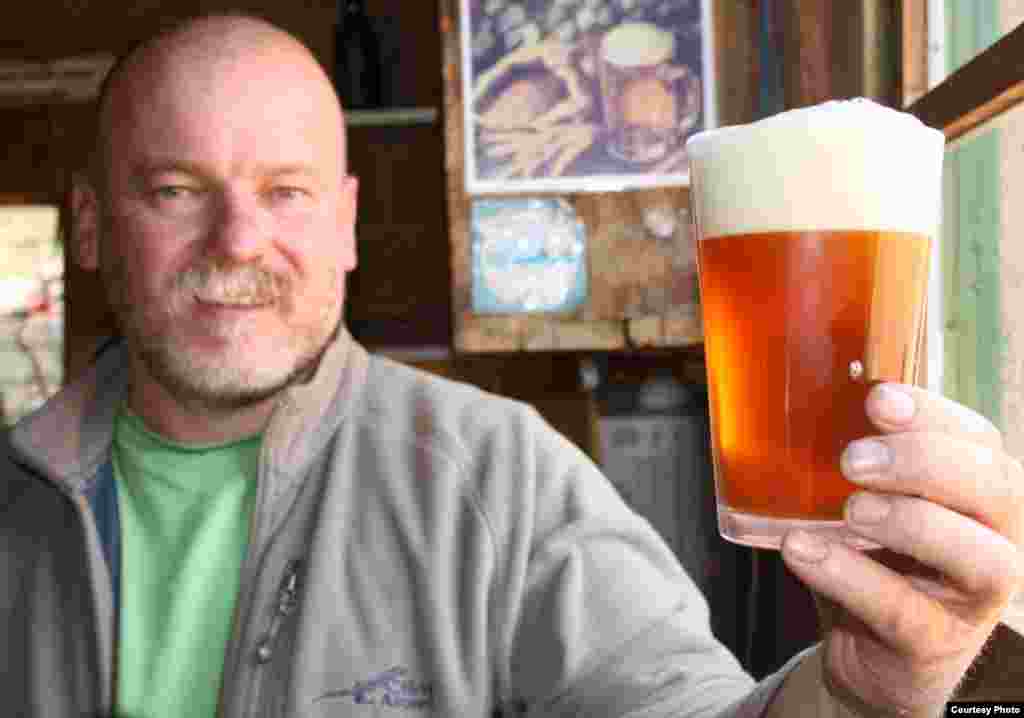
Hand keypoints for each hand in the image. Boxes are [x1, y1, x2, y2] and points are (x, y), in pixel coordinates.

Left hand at [780, 383, 1023, 716]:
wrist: (865, 654)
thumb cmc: (870, 559)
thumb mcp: (863, 501)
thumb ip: (849, 458)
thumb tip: (789, 396)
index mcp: (978, 494)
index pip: (979, 441)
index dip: (935, 414)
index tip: (876, 397)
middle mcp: (994, 541)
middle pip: (1000, 491)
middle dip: (927, 463)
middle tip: (855, 458)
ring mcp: (971, 600)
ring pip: (980, 559)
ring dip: (912, 522)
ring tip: (849, 509)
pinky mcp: (931, 646)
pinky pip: (903, 612)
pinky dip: (850, 576)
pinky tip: (803, 550)